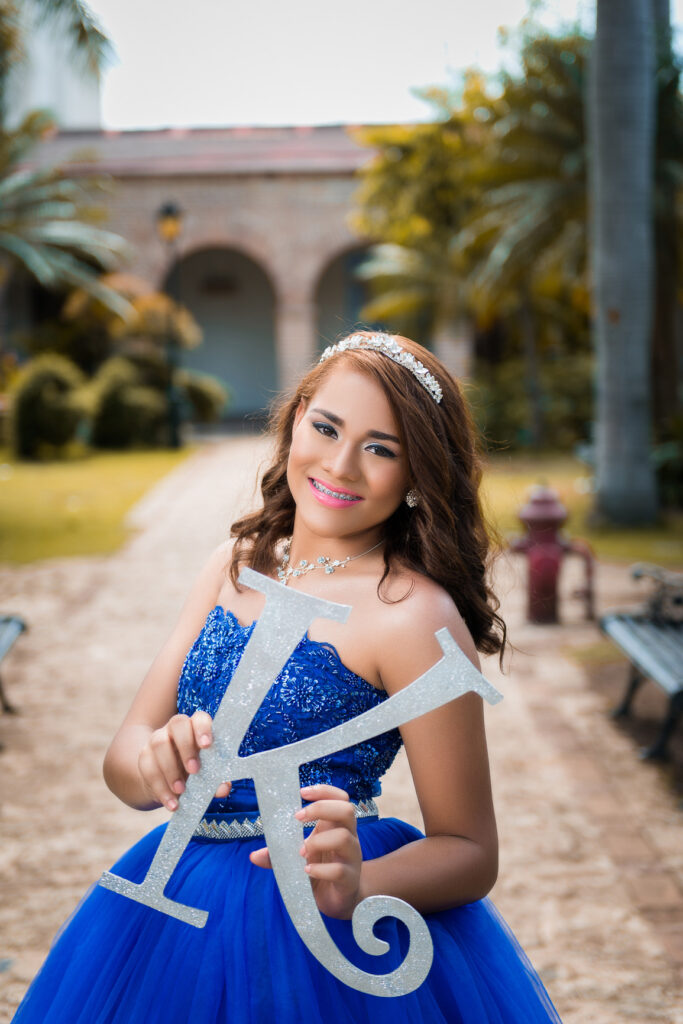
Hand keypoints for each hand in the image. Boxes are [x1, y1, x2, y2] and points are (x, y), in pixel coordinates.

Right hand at [137, 710, 230, 810]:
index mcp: (195, 727)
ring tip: (181, 790)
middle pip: (177, 724)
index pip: (199, 718)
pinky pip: (148, 768)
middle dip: (186, 746)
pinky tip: (171, 803)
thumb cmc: (193, 772)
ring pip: (159, 744)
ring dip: (170, 769)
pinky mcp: (144, 757)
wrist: (165, 782)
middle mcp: (175, 728)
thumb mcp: (206, 775)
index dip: (203, 728)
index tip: (207, 745)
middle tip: (195, 770)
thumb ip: (216, 779)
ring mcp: (157, 740)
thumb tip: (223, 788)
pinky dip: (160, 788)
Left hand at [249, 784, 362, 919]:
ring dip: (318, 841)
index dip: (324, 791)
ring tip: (301, 851)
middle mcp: (348, 837)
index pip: (340, 798)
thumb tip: (253, 856)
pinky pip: (339, 870)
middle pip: (347, 809)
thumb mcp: (298, 858)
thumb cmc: (320, 870)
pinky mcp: (350, 879)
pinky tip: (307, 871)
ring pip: (344, 838)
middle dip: (321, 808)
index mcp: (336, 826)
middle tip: (298, 818)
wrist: (337, 900)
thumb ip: (278, 855)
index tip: (302, 792)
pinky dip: (320, 869)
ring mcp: (352, 857)